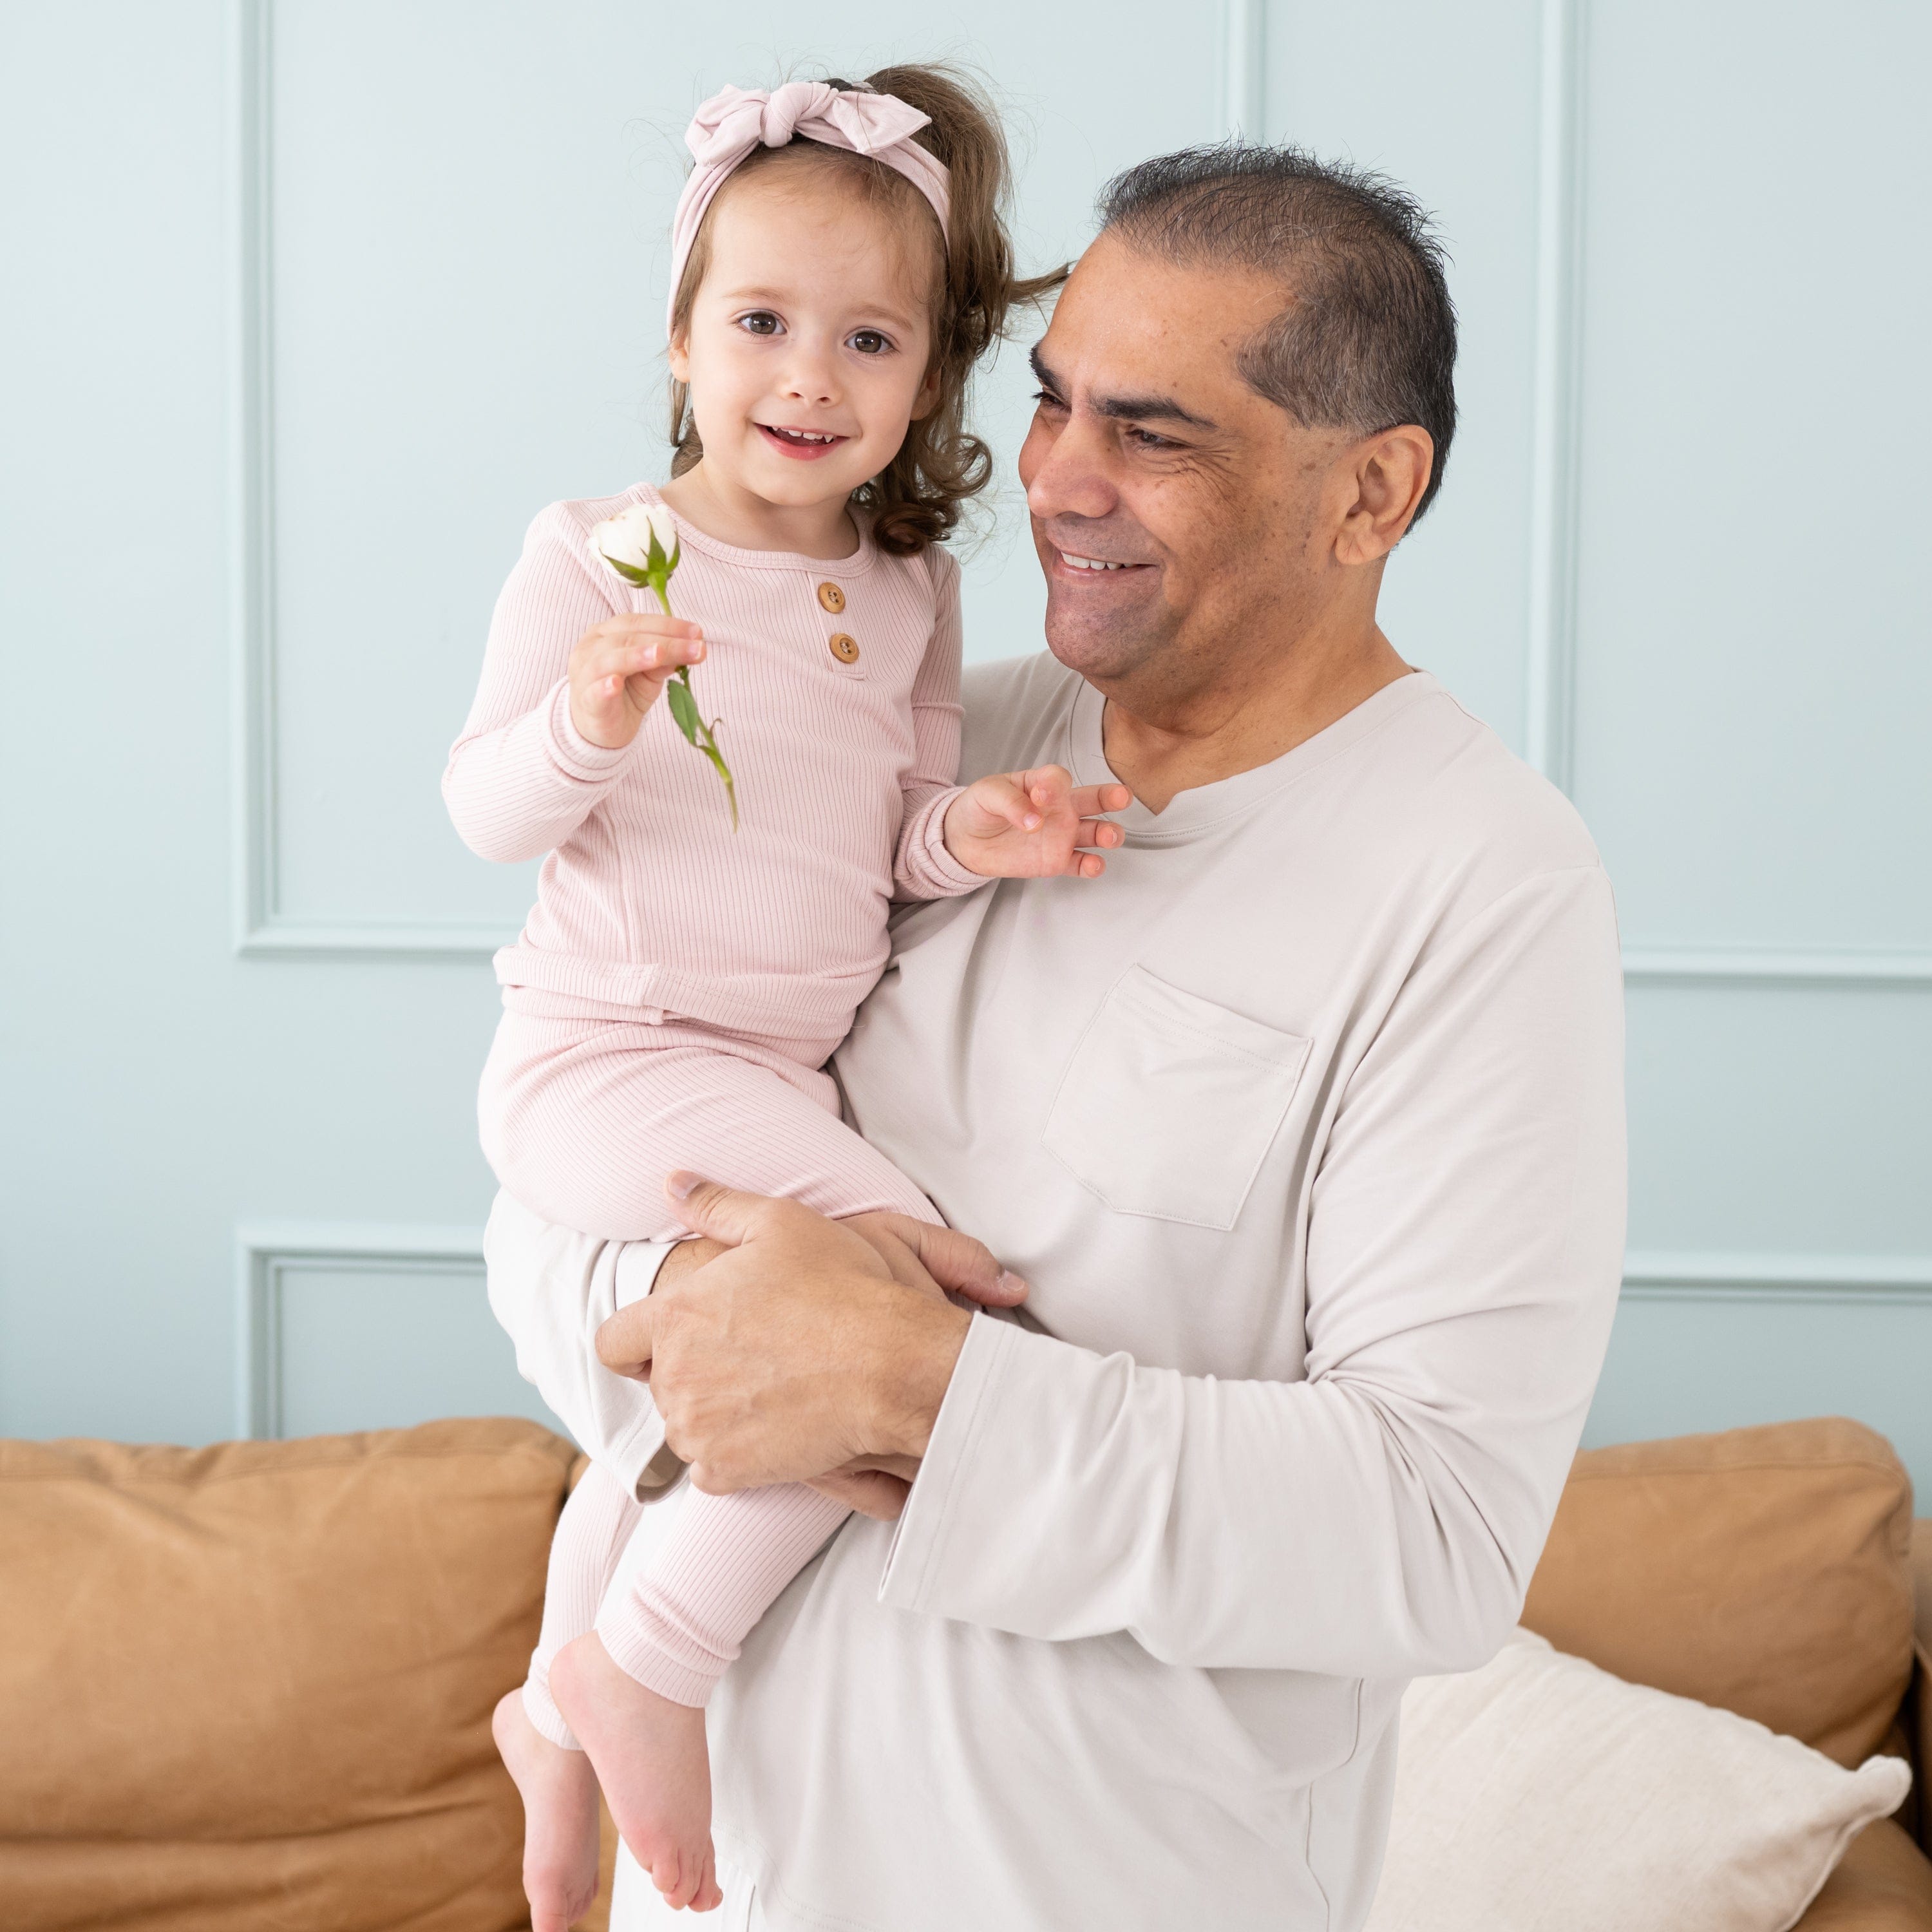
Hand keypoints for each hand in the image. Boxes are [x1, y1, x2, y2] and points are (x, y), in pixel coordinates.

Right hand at [566, 613, 705, 749]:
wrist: (599, 729)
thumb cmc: (625, 693)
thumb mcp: (650, 674)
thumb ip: (665, 660)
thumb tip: (692, 647)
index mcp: (606, 633)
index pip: (637, 623)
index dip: (667, 625)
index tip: (698, 632)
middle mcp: (591, 648)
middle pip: (628, 638)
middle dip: (665, 642)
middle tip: (696, 647)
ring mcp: (585, 675)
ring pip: (609, 660)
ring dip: (636, 655)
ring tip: (659, 655)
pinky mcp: (586, 702)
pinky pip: (594, 693)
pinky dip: (605, 687)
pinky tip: (616, 683)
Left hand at [597, 1178, 1022, 1507]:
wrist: (890, 1365)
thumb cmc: (840, 1288)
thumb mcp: (781, 1223)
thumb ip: (716, 1205)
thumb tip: (671, 1182)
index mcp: (674, 1315)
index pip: (613, 1342)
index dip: (635, 1341)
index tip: (671, 1340)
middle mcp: (674, 1376)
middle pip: (659, 1383)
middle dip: (693, 1371)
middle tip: (752, 1356)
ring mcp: (696, 1429)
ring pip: (685, 1427)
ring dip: (714, 1414)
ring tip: (770, 1388)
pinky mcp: (725, 1471)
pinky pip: (711, 1468)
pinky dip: (737, 1455)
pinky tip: (777, 1426)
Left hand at [943, 766, 1131, 879]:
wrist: (966, 840)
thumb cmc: (980, 807)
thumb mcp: (988, 794)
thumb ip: (1011, 802)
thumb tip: (1033, 821)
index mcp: (1043, 784)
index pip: (1058, 779)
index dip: (1054, 786)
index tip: (1040, 795)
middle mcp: (1059, 808)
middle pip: (1092, 800)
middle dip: (1110, 797)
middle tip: (1121, 797)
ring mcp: (1061, 835)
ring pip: (1094, 832)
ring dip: (1107, 833)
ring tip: (1109, 836)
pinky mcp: (1056, 861)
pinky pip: (1079, 864)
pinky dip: (1091, 866)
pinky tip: (1095, 865)